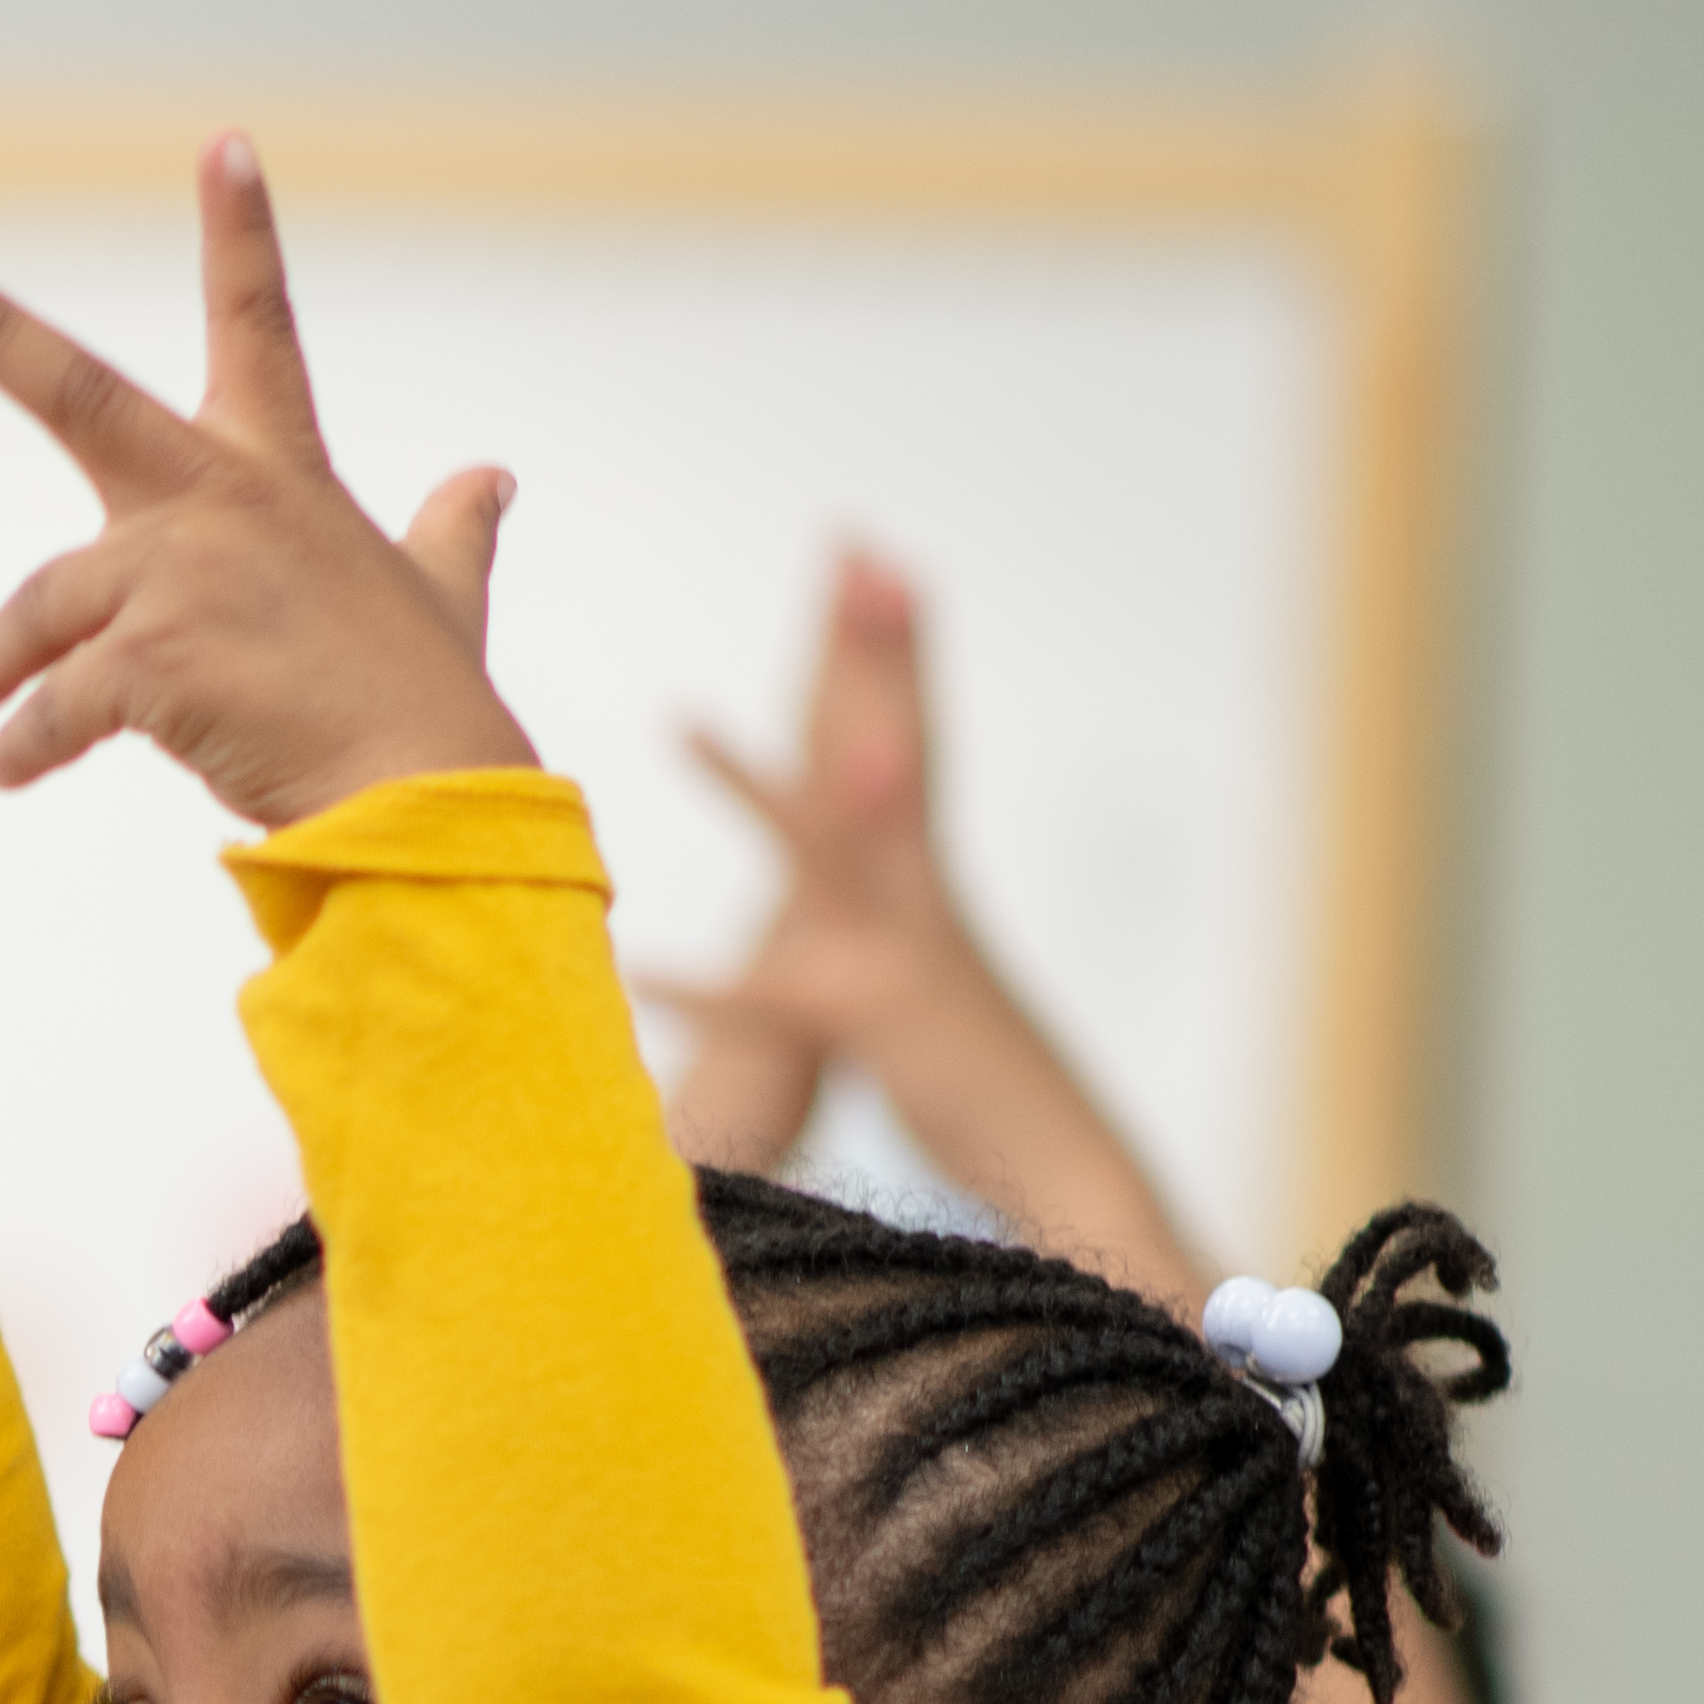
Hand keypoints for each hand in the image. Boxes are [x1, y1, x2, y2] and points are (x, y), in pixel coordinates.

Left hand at [0, 138, 530, 833]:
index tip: (223, 141)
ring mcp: (188, 574)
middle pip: (82, 392)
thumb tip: (491, 479)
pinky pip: (54, 700)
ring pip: (44, 600)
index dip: (243, 229)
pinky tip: (4, 770)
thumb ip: (449, 529)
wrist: (424, 796)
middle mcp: (224, 501)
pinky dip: (22, 742)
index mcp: (279, 472)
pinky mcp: (158, 659)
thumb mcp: (440, 592)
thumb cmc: (421, 700)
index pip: (259, 324)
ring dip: (1, 659)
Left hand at [653, 550, 1008, 1108]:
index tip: (872, 551)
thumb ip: (880, 898)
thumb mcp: (915, 962)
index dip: (893, 643)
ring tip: (679, 720)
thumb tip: (863, 829)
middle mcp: (923, 891)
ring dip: (752, 787)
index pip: (908, 731)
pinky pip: (781, 1004)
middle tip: (858, 552)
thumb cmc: (969, 1062)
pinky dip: (716, 988)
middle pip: (893, 745)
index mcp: (926, 872)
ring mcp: (902, 949)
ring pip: (823, 851)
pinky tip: (647, 969)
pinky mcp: (875, 1022)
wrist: (1056, 1153)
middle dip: (874, 652)